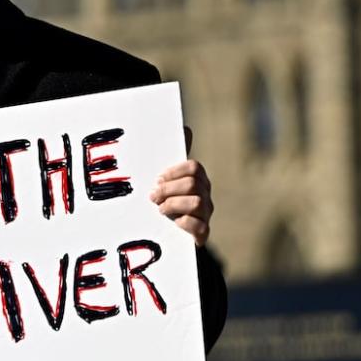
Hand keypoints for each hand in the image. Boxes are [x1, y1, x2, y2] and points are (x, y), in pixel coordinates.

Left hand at [149, 128, 212, 246]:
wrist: (170, 233)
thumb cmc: (167, 200)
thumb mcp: (167, 180)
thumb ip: (172, 159)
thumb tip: (185, 127)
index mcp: (198, 179)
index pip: (193, 167)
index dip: (174, 171)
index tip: (158, 178)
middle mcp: (206, 194)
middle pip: (193, 184)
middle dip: (169, 189)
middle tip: (153, 196)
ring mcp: (206, 213)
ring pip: (197, 203)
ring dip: (174, 205)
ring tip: (161, 209)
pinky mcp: (204, 233)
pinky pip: (200, 227)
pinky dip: (184, 223)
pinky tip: (174, 223)